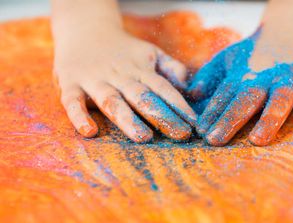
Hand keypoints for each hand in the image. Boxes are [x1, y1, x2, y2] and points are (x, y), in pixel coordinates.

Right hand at [54, 27, 195, 142]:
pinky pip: (73, 101)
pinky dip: (79, 116)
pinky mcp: (70, 84)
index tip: (195, 123)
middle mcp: (120, 76)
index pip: (163, 88)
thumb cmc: (124, 49)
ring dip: (127, 119)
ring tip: (143, 137)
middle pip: (142, 97)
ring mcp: (95, 80)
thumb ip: (171, 68)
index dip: (179, 105)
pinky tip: (90, 132)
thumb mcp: (150, 52)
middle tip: (180, 134)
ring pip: (112, 101)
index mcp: (141, 70)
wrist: (84, 29)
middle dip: (161, 115)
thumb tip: (190, 88)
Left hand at [187, 29, 292, 145]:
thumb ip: (209, 76)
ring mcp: (291, 76)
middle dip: (230, 119)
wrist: (291, 29)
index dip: (212, 112)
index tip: (200, 131)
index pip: (225, 94)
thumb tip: (192, 94)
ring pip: (280, 99)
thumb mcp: (228, 58)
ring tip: (257, 140)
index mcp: (243, 73)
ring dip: (269, 119)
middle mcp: (266, 76)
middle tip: (215, 140)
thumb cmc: (254, 54)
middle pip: (247, 99)